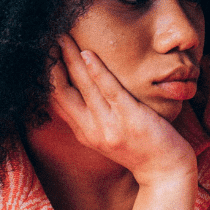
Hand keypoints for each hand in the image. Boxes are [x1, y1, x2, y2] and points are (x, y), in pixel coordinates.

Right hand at [49, 34, 196, 186]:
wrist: (166, 172)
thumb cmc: (142, 149)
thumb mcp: (109, 137)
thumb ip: (94, 118)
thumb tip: (83, 92)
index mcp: (85, 133)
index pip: (56, 101)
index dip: (46, 76)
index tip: (43, 54)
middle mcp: (92, 130)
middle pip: (62, 92)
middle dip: (52, 63)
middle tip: (48, 38)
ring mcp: (110, 125)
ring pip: (83, 86)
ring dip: (71, 58)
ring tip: (64, 36)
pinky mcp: (130, 119)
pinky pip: (110, 91)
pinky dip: (97, 71)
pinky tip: (88, 54)